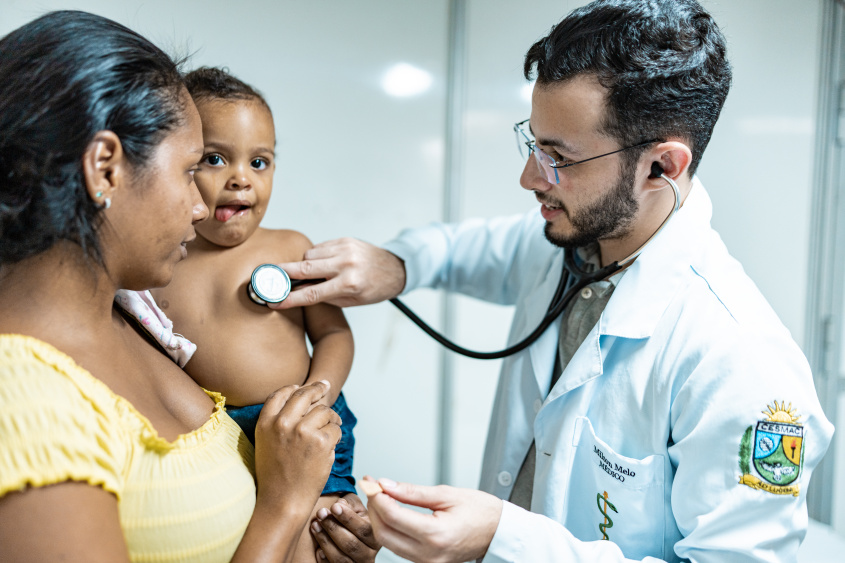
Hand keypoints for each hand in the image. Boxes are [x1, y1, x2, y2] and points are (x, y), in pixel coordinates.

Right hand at [252, 381, 341, 514]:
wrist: (282, 502)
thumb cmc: (276, 476)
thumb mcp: (266, 443)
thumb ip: (277, 422)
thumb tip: (298, 397)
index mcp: (266, 423)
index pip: (282, 393)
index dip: (295, 388)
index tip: (305, 386)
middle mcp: (282, 423)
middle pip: (305, 394)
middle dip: (318, 388)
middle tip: (325, 386)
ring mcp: (302, 431)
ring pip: (324, 411)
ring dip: (331, 418)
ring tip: (332, 427)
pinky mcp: (320, 442)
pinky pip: (335, 428)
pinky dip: (337, 434)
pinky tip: (333, 443)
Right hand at [270, 238, 405, 308]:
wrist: (394, 269)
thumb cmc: (373, 289)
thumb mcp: (351, 301)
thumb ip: (325, 295)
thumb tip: (298, 290)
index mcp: (350, 284)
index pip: (313, 294)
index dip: (291, 298)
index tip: (275, 300)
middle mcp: (346, 264)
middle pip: (306, 268)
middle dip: (284, 272)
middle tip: (267, 276)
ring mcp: (345, 249)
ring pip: (310, 255)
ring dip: (304, 264)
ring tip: (309, 273)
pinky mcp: (344, 239)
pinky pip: (319, 247)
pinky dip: (315, 256)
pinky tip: (321, 263)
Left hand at [310, 493, 379, 561]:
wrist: (348, 530)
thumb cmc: (353, 516)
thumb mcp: (355, 506)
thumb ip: (350, 503)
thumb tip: (340, 505)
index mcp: (375, 536)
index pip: (364, 529)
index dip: (348, 518)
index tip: (334, 506)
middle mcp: (369, 553)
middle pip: (351, 544)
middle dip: (333, 528)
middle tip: (320, 514)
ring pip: (340, 558)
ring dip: (325, 541)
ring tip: (315, 526)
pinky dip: (323, 558)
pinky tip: (317, 547)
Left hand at [365, 478, 502, 562]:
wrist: (498, 531)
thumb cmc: (480, 511)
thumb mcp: (446, 494)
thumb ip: (412, 491)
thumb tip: (386, 485)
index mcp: (436, 534)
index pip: (392, 516)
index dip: (377, 497)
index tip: (372, 482)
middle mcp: (429, 554)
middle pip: (384, 533)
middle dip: (374, 509)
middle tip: (373, 488)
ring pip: (388, 543)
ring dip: (380, 520)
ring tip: (381, 497)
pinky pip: (399, 548)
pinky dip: (391, 530)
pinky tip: (392, 513)